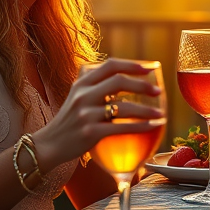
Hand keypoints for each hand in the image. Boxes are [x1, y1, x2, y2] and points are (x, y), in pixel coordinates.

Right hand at [34, 59, 163, 169]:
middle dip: (142, 86)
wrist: (49, 144)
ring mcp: (86, 114)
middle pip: (119, 81)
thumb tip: (123, 72)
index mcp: (83, 83)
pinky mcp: (90, 132)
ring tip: (160, 113)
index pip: (111, 65)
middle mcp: (83, 95)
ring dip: (146, 110)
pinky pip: (121, 127)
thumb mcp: (77, 95)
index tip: (151, 68)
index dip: (132, 65)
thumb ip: (95, 83)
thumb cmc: (70, 119)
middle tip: (158, 91)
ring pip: (123, 106)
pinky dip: (141, 126)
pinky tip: (153, 126)